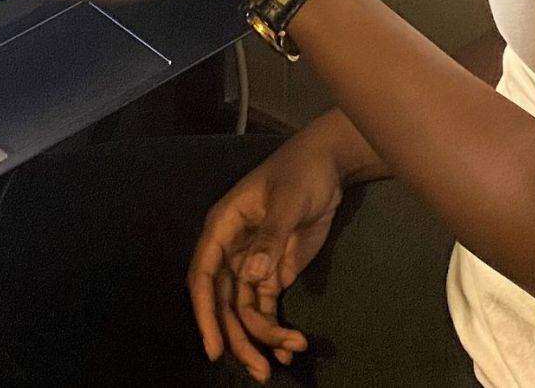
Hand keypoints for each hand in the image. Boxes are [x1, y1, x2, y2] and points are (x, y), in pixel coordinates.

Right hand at [189, 131, 348, 380]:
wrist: (329, 166)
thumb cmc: (300, 173)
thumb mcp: (287, 201)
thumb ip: (270, 237)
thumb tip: (252, 277)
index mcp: (222, 229)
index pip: (204, 276)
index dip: (205, 313)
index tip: (215, 348)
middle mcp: (231, 251)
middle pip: (224, 303)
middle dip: (237, 337)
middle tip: (258, 369)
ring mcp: (252, 264)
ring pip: (244, 310)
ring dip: (261, 337)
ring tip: (287, 354)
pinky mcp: (273, 272)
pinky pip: (267, 308)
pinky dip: (274, 329)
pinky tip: (289, 348)